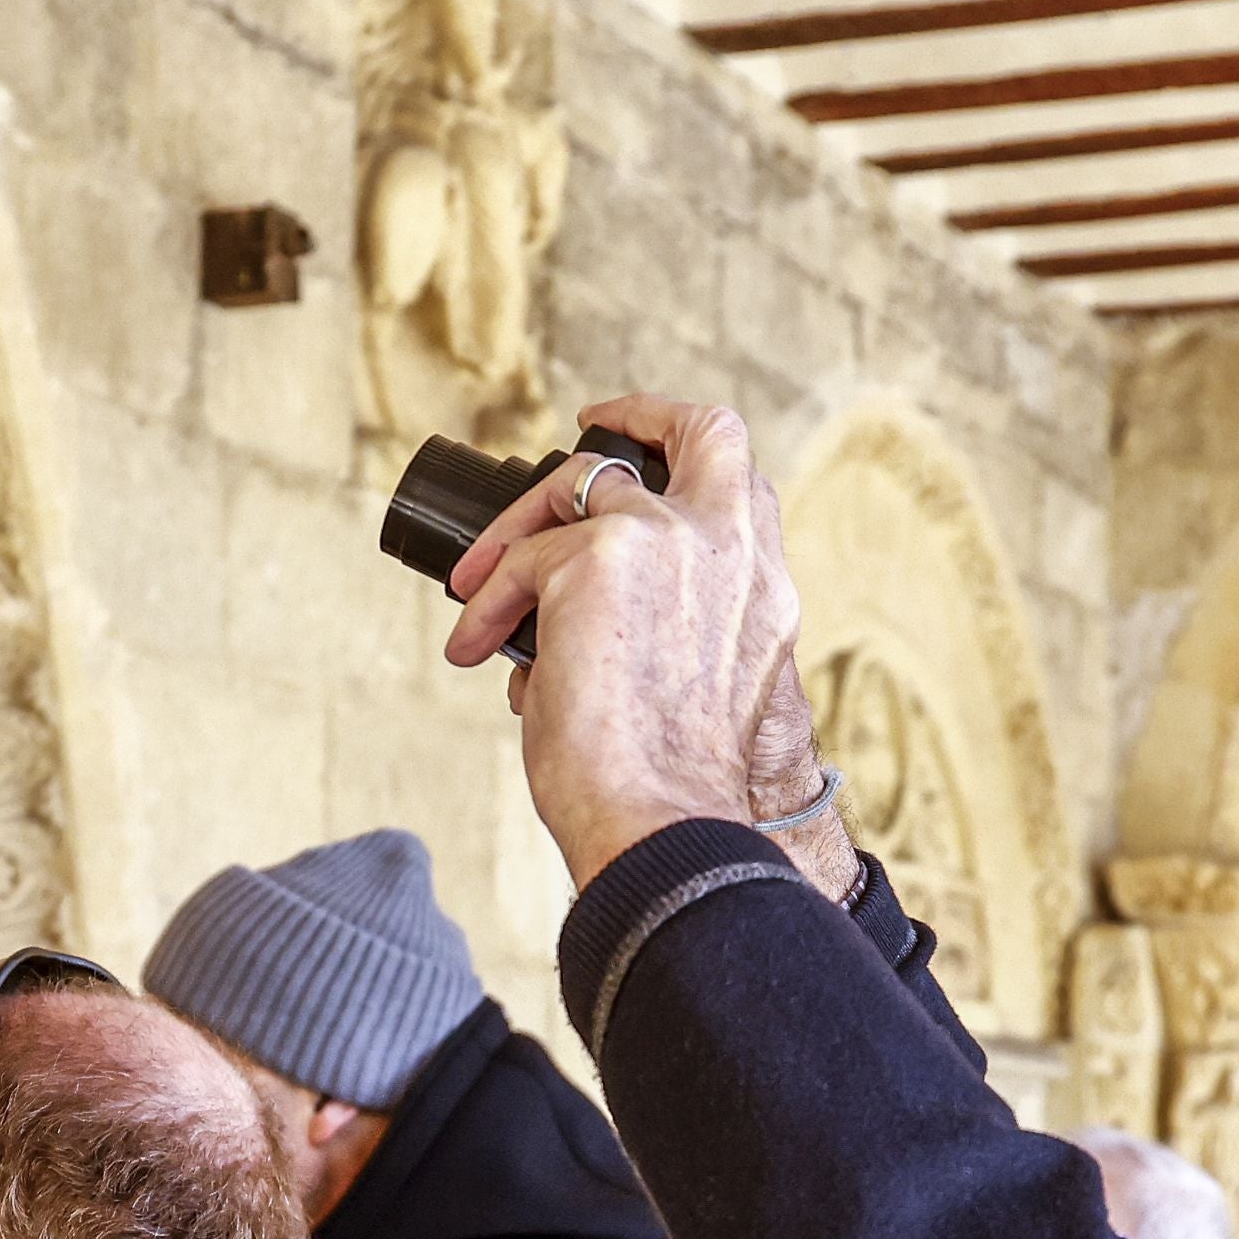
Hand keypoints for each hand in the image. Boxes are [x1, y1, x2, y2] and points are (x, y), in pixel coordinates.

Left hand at [438, 394, 834, 890]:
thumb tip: (553, 627)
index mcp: (764, 592)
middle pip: (703, 432)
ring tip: (479, 588)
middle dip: (644, 415)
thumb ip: (662, 636)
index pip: (748, 489)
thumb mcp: (698, 692)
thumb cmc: (673, 789)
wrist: (669, 822)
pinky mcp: (596, 556)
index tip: (652, 458)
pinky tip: (474, 648)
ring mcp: (667, 540)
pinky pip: (519, 560)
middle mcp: (730, 550)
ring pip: (581, 483)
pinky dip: (487, 601)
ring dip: (520, 529)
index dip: (695, 457)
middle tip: (590, 422)